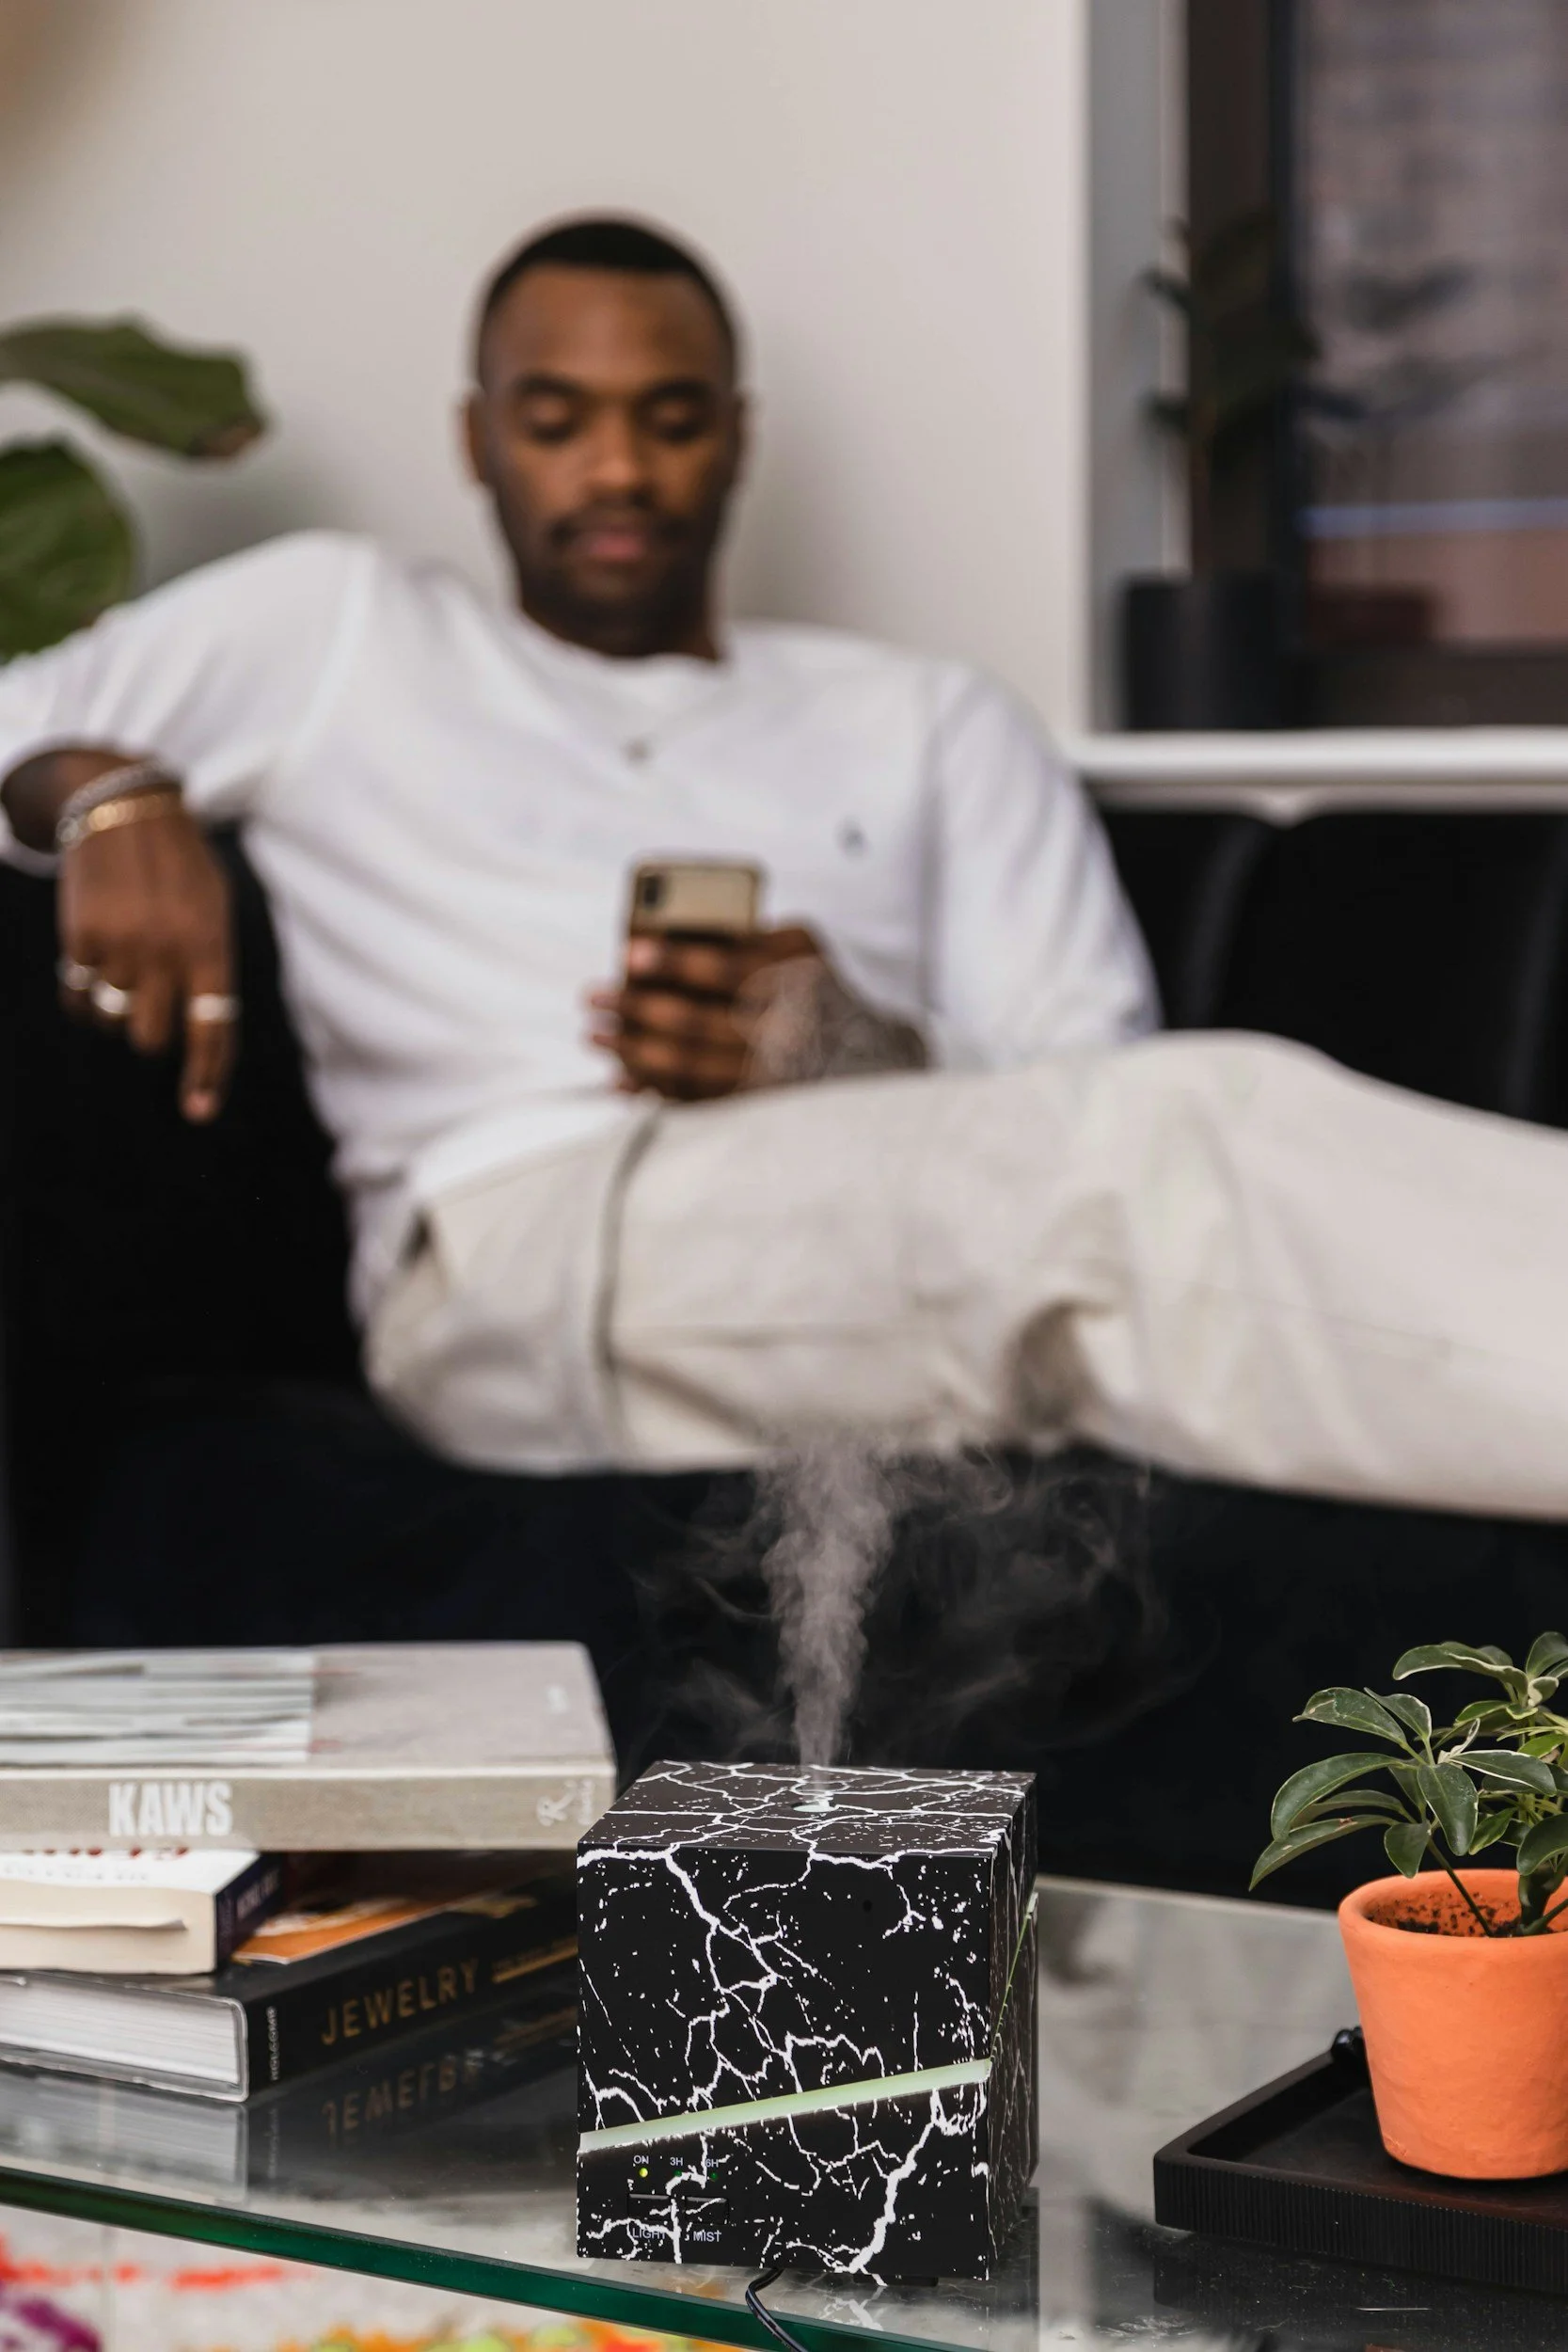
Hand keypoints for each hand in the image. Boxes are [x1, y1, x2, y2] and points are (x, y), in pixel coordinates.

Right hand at [58, 794, 237, 1122]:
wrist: (124, 806)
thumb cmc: (179, 867)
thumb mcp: (214, 907)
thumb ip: (211, 965)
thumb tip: (202, 1028)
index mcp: (211, 945)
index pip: (213, 1028)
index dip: (206, 1075)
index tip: (197, 1111)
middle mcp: (167, 950)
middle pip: (152, 1039)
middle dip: (148, 1035)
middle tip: (147, 1009)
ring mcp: (121, 944)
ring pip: (110, 1020)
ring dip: (112, 1010)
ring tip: (118, 970)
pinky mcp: (80, 936)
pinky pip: (77, 996)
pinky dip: (82, 993)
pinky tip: (91, 961)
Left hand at [587, 923, 825, 1100]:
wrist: (868, 1054)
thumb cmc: (814, 985)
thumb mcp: (797, 946)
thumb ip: (745, 938)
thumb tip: (662, 944)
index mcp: (797, 977)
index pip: (730, 969)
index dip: (677, 961)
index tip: (629, 953)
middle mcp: (788, 1030)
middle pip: (698, 1023)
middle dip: (637, 1009)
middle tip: (593, 998)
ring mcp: (773, 1076)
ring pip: (691, 1067)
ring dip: (633, 1052)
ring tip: (595, 1036)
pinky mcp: (758, 1107)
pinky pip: (696, 1102)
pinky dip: (653, 1091)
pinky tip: (619, 1079)